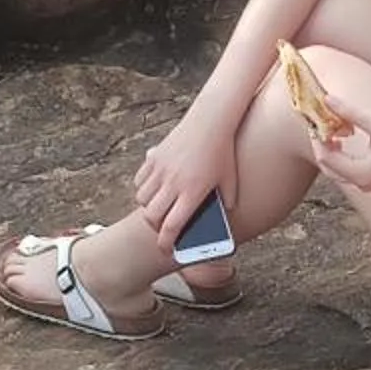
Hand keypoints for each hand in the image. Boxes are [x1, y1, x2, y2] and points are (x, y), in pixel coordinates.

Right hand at [133, 104, 240, 242]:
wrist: (211, 120)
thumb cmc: (223, 151)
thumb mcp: (230, 179)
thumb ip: (227, 200)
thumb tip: (223, 215)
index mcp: (192, 193)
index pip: (172, 226)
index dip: (166, 242)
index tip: (165, 249)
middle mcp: (173, 183)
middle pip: (152, 216)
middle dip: (154, 227)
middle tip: (161, 228)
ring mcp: (161, 169)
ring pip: (142, 199)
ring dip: (148, 207)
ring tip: (158, 207)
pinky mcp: (155, 157)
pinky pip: (140, 180)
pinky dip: (143, 188)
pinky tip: (153, 188)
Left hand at [306, 95, 370, 191]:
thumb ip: (349, 112)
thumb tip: (326, 99)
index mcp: (361, 174)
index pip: (326, 158)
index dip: (316, 137)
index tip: (313, 116)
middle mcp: (362, 183)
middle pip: (328, 166)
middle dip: (321, 143)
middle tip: (317, 120)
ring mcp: (368, 182)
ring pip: (337, 168)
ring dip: (331, 147)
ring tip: (330, 124)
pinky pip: (349, 167)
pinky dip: (342, 152)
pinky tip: (343, 133)